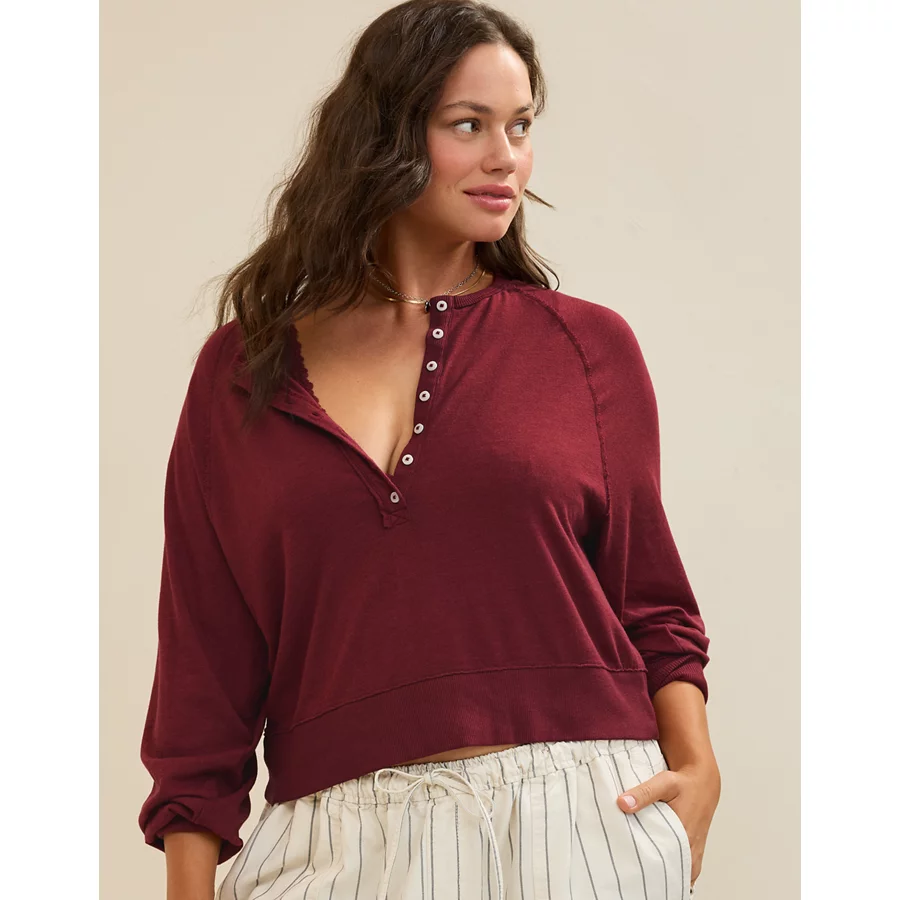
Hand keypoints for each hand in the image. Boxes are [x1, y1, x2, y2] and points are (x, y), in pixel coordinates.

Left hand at [616, 759, 720, 890]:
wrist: (703, 782)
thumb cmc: (684, 783)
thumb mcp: (664, 783)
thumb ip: (643, 793)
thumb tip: (622, 803)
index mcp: (684, 836)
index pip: (664, 865)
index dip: (646, 867)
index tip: (630, 864)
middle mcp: (690, 848)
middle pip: (669, 872)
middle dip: (651, 871)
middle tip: (632, 866)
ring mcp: (693, 852)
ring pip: (677, 872)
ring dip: (662, 870)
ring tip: (642, 866)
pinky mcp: (693, 851)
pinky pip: (683, 868)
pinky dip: (671, 867)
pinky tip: (656, 863)